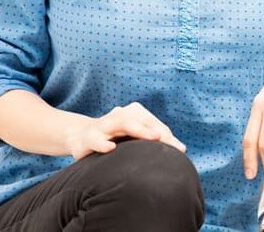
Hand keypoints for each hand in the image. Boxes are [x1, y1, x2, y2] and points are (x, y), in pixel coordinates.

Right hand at [67, 102, 185, 159]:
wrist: (81, 136)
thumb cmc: (115, 138)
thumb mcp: (134, 137)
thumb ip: (155, 141)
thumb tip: (182, 150)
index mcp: (133, 113)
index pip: (153, 123)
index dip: (167, 136)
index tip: (180, 150)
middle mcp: (120, 114)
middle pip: (141, 120)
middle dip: (157, 130)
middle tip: (170, 141)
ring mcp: (104, 124)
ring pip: (122, 122)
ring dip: (139, 129)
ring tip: (154, 137)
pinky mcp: (88, 137)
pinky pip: (96, 139)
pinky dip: (103, 143)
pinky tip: (111, 148)